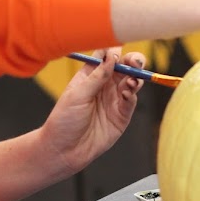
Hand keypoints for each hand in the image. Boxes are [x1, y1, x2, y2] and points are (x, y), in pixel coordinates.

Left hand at [37, 47, 144, 175]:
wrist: (64, 150)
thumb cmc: (64, 120)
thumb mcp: (77, 94)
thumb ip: (97, 76)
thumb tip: (111, 56)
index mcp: (90, 75)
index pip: (106, 56)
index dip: (113, 51)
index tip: (117, 51)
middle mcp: (104, 85)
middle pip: (124, 67)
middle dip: (132, 62)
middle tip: (135, 63)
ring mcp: (114, 100)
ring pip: (131, 82)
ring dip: (135, 78)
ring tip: (132, 80)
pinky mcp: (121, 116)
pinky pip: (131, 101)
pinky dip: (132, 96)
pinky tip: (127, 94)